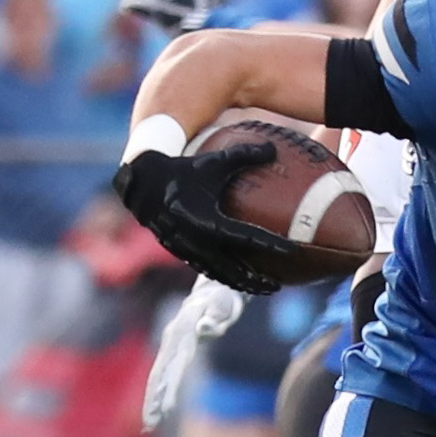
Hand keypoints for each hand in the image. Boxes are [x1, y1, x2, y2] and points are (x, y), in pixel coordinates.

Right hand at [113, 145, 291, 294]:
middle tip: (277, 287)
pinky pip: (206, 269)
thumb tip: (273, 147)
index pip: (248, 237)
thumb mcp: (213, 161)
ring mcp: (188, 250)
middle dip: (256, 280)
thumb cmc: (183, 169)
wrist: (142, 184)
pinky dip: (223, 276)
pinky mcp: (181, 252)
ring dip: (240, 283)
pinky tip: (237, 280)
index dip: (271, 245)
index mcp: (209, 221)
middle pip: (234, 268)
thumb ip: (244, 154)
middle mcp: (198, 241)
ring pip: (219, 274)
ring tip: (261, 289)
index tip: (293, 251)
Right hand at [142, 276, 247, 430]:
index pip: (176, 366)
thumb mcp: (222, 307)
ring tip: (149, 425)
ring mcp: (169, 347)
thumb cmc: (221, 301)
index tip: (167, 408)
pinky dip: (156, 393)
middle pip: (159, 375)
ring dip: (152, 401)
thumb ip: (214, 318)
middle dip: (154, 400)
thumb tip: (205, 327)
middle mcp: (171, 342)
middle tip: (150, 424)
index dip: (170, 388)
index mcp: (183, 334)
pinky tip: (155, 412)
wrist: (212, 291)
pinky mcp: (171, 352)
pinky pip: (161, 375)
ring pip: (157, 377)